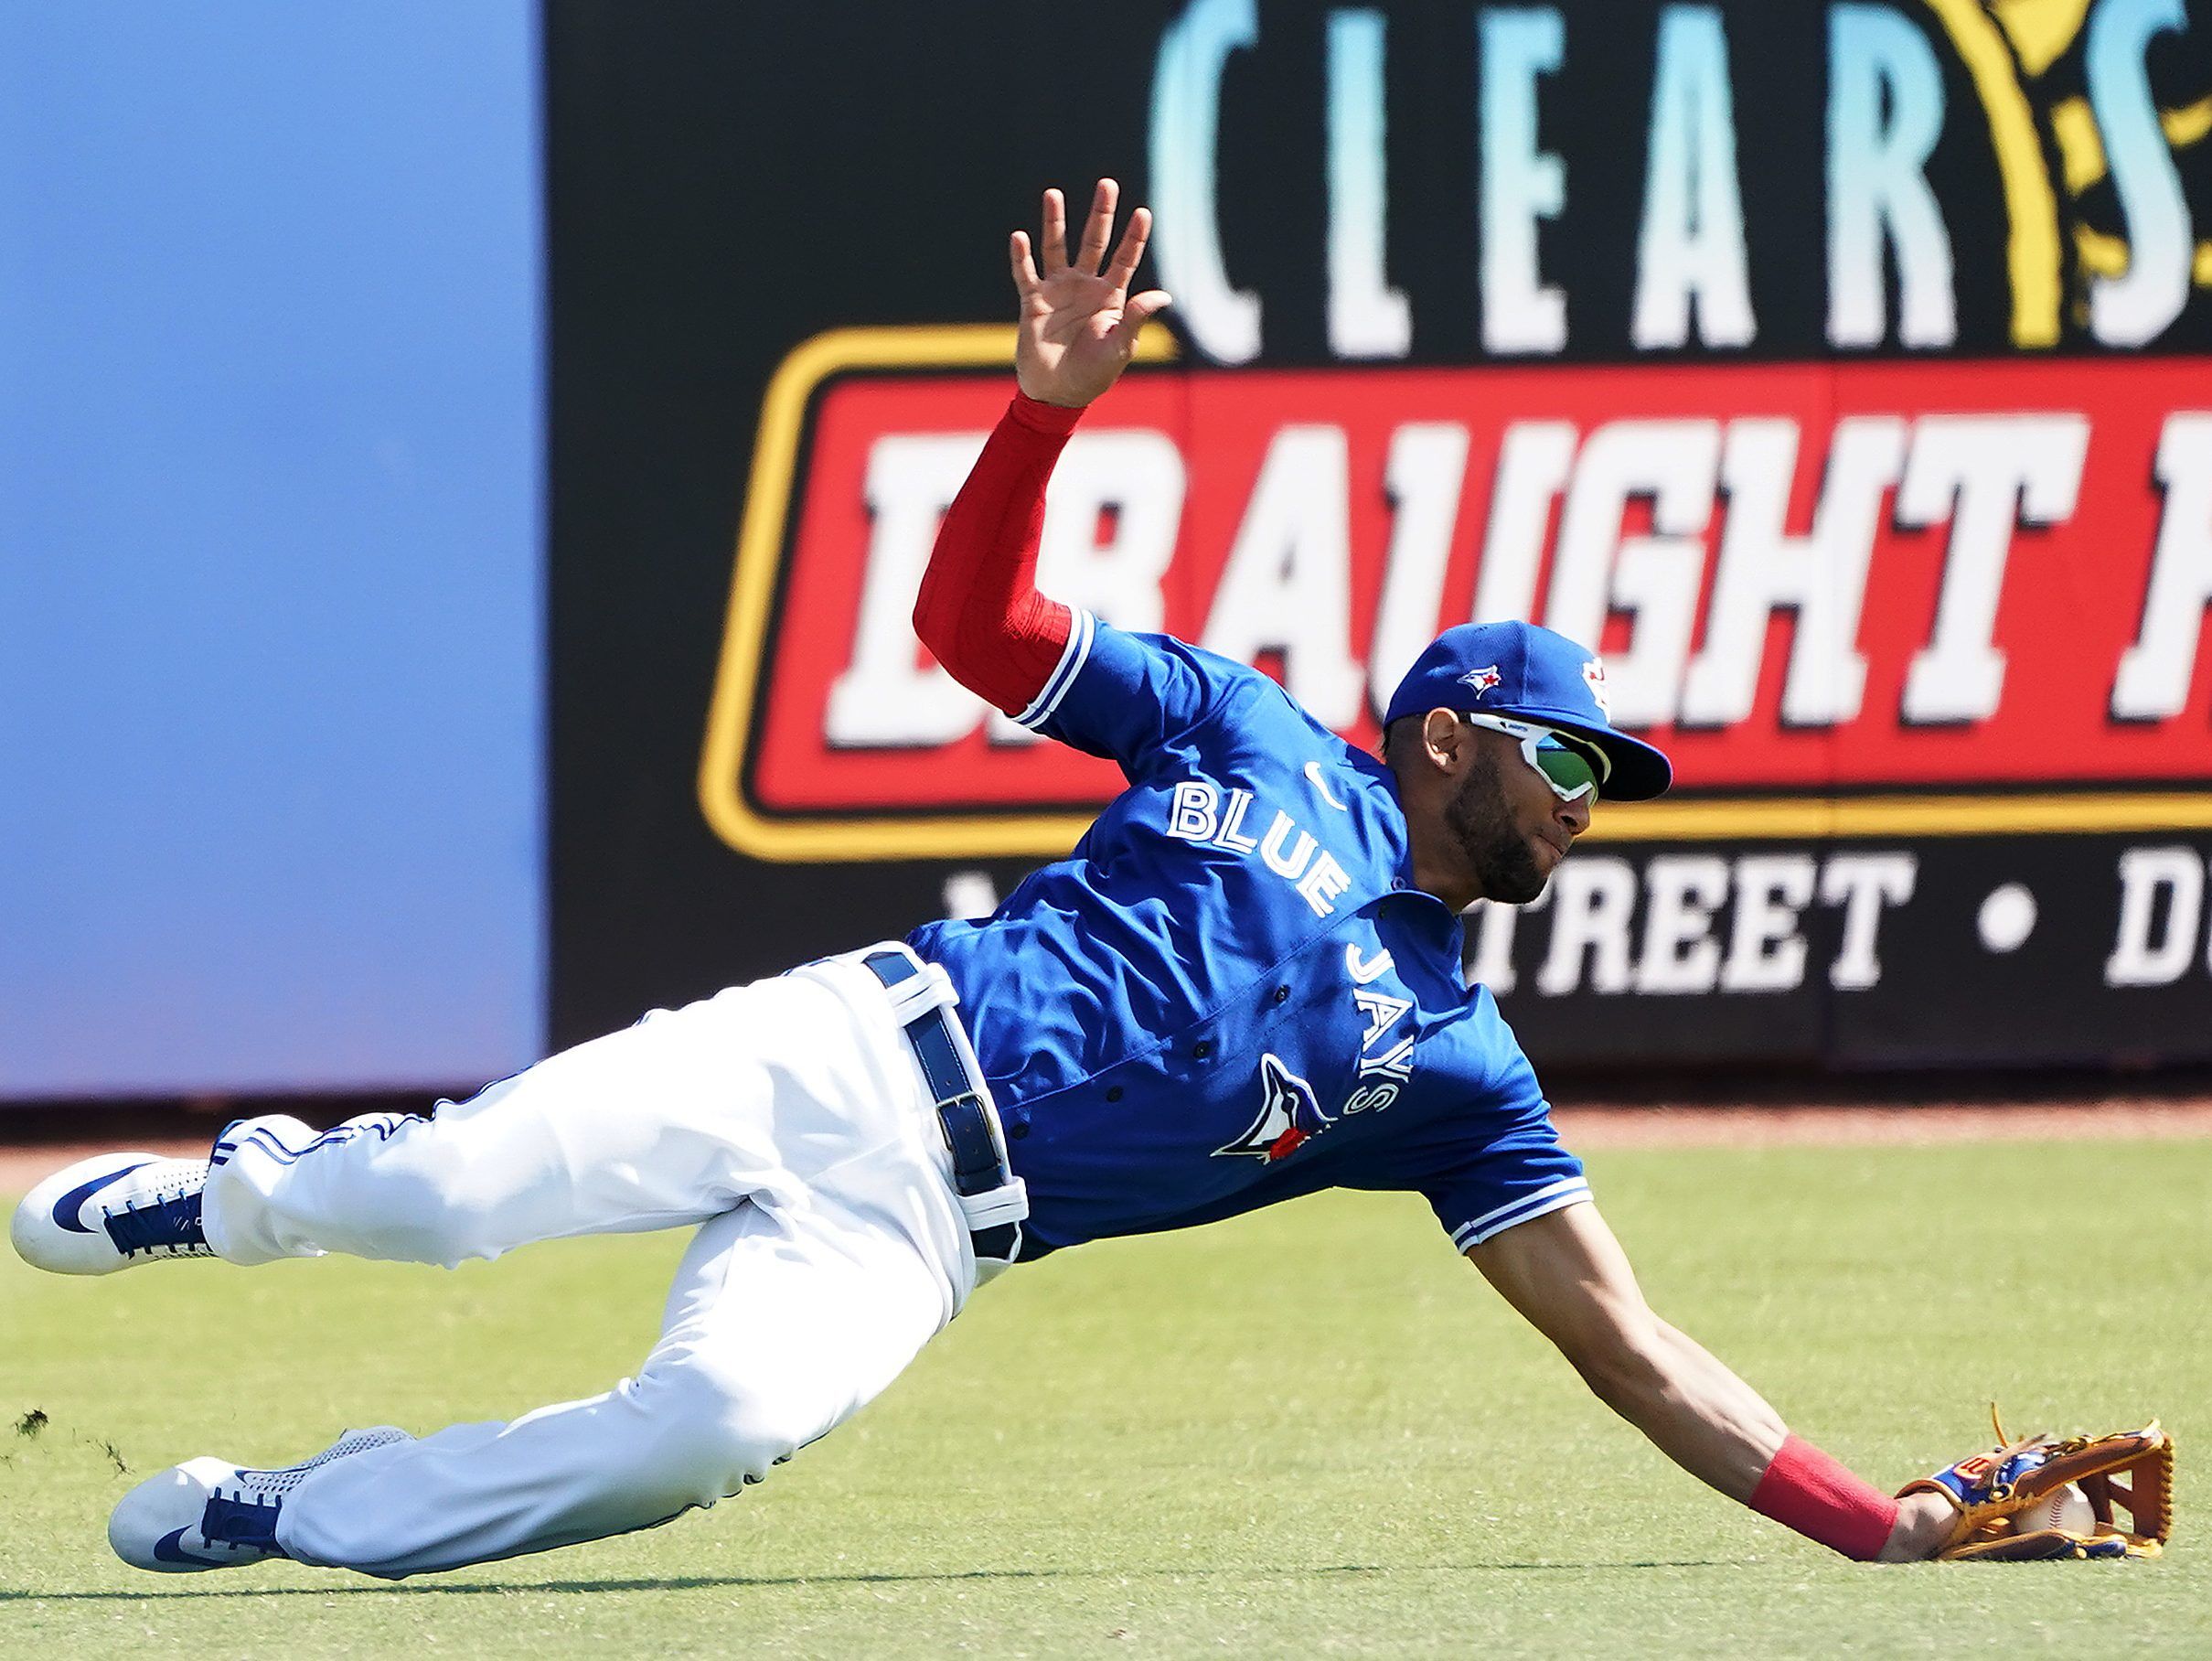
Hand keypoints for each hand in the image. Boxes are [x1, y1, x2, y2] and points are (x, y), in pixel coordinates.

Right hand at [1010, 179, 1172, 408]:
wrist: (1058, 393)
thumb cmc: (1094, 374)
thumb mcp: (1121, 346)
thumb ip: (1137, 317)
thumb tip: (1164, 295)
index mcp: (1111, 296)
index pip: (1125, 259)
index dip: (1134, 237)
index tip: (1143, 212)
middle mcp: (1085, 286)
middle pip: (1094, 242)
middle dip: (1101, 214)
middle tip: (1107, 185)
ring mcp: (1059, 291)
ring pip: (1057, 248)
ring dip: (1055, 222)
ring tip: (1053, 193)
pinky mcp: (1034, 302)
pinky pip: (1026, 274)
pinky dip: (1021, 257)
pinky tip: (1020, 237)